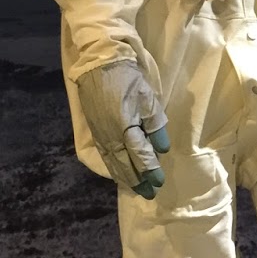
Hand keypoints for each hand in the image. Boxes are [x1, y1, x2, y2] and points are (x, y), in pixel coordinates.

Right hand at [76, 59, 170, 199]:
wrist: (99, 63)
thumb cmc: (128, 78)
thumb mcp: (147, 97)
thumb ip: (155, 124)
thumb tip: (161, 148)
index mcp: (125, 127)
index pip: (140, 155)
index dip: (150, 170)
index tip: (159, 182)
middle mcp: (110, 135)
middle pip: (124, 164)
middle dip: (137, 180)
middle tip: (148, 194)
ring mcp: (100, 134)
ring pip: (113, 162)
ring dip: (124, 177)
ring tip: (134, 188)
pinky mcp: (95, 130)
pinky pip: (104, 155)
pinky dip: (112, 167)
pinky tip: (118, 173)